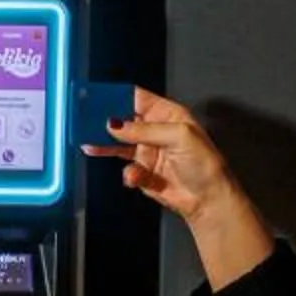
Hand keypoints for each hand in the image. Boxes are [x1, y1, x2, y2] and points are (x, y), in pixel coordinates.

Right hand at [81, 87, 242, 222]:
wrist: (208, 199)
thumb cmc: (205, 164)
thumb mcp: (178, 136)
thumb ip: (144, 129)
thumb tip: (115, 124)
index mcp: (167, 114)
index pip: (136, 98)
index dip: (117, 96)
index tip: (97, 97)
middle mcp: (155, 131)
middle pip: (123, 120)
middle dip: (106, 121)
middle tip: (87, 121)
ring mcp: (148, 152)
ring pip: (118, 144)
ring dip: (105, 145)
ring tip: (91, 145)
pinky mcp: (143, 172)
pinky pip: (126, 169)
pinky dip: (128, 173)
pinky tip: (134, 176)